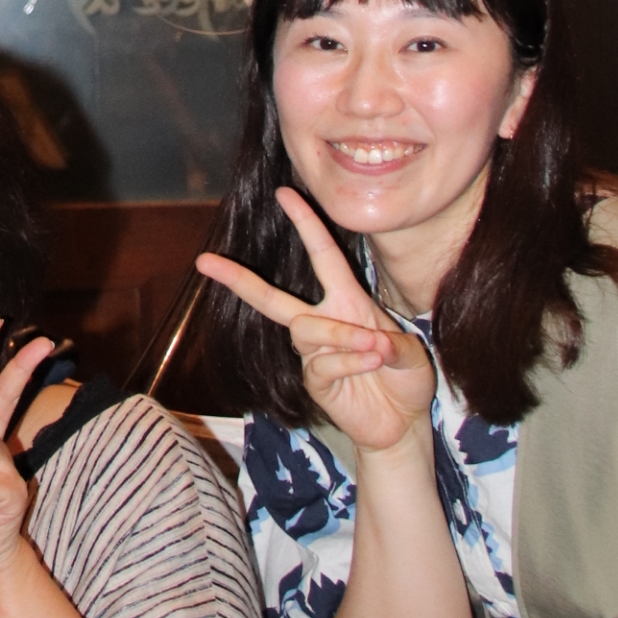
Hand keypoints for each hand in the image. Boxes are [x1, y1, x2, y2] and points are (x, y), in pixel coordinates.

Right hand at [197, 191, 436, 455]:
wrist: (403, 425)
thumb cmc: (406, 379)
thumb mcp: (413, 355)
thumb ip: (395, 344)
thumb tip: (372, 342)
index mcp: (347, 301)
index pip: (323, 255)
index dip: (306, 223)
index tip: (285, 192)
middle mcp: (324, 321)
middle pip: (272, 297)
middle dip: (238, 279)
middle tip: (204, 261)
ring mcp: (315, 353)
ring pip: (306, 328)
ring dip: (342, 335)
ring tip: (377, 348)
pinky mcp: (315, 382)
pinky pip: (320, 363)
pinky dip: (349, 360)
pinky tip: (371, 364)